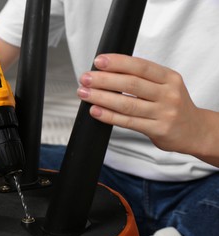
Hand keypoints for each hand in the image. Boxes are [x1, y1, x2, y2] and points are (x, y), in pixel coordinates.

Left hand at [77, 53, 203, 154]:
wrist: (194, 131)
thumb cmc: (172, 106)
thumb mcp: (165, 86)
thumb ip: (142, 79)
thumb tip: (106, 72)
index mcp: (169, 78)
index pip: (140, 66)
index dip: (117, 62)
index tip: (98, 61)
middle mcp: (168, 94)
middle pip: (130, 84)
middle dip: (103, 80)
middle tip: (85, 78)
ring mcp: (164, 113)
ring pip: (127, 103)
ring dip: (101, 97)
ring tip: (84, 93)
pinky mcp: (158, 129)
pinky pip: (128, 121)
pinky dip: (109, 116)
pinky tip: (95, 111)